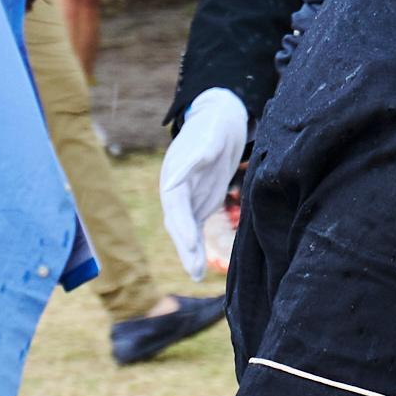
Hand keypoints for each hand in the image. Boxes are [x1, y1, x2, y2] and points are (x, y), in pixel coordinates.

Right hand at [161, 88, 249, 281]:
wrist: (221, 119)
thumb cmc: (215, 125)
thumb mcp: (210, 134)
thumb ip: (199, 153)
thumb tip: (184, 173)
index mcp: (174, 175)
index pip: (175, 204)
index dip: (182, 224)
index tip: (190, 243)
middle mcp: (176, 190)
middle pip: (177, 222)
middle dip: (185, 246)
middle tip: (195, 269)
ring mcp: (187, 199)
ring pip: (185, 230)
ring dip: (190, 253)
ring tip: (197, 275)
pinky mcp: (199, 204)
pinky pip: (196, 229)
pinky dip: (198, 247)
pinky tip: (200, 267)